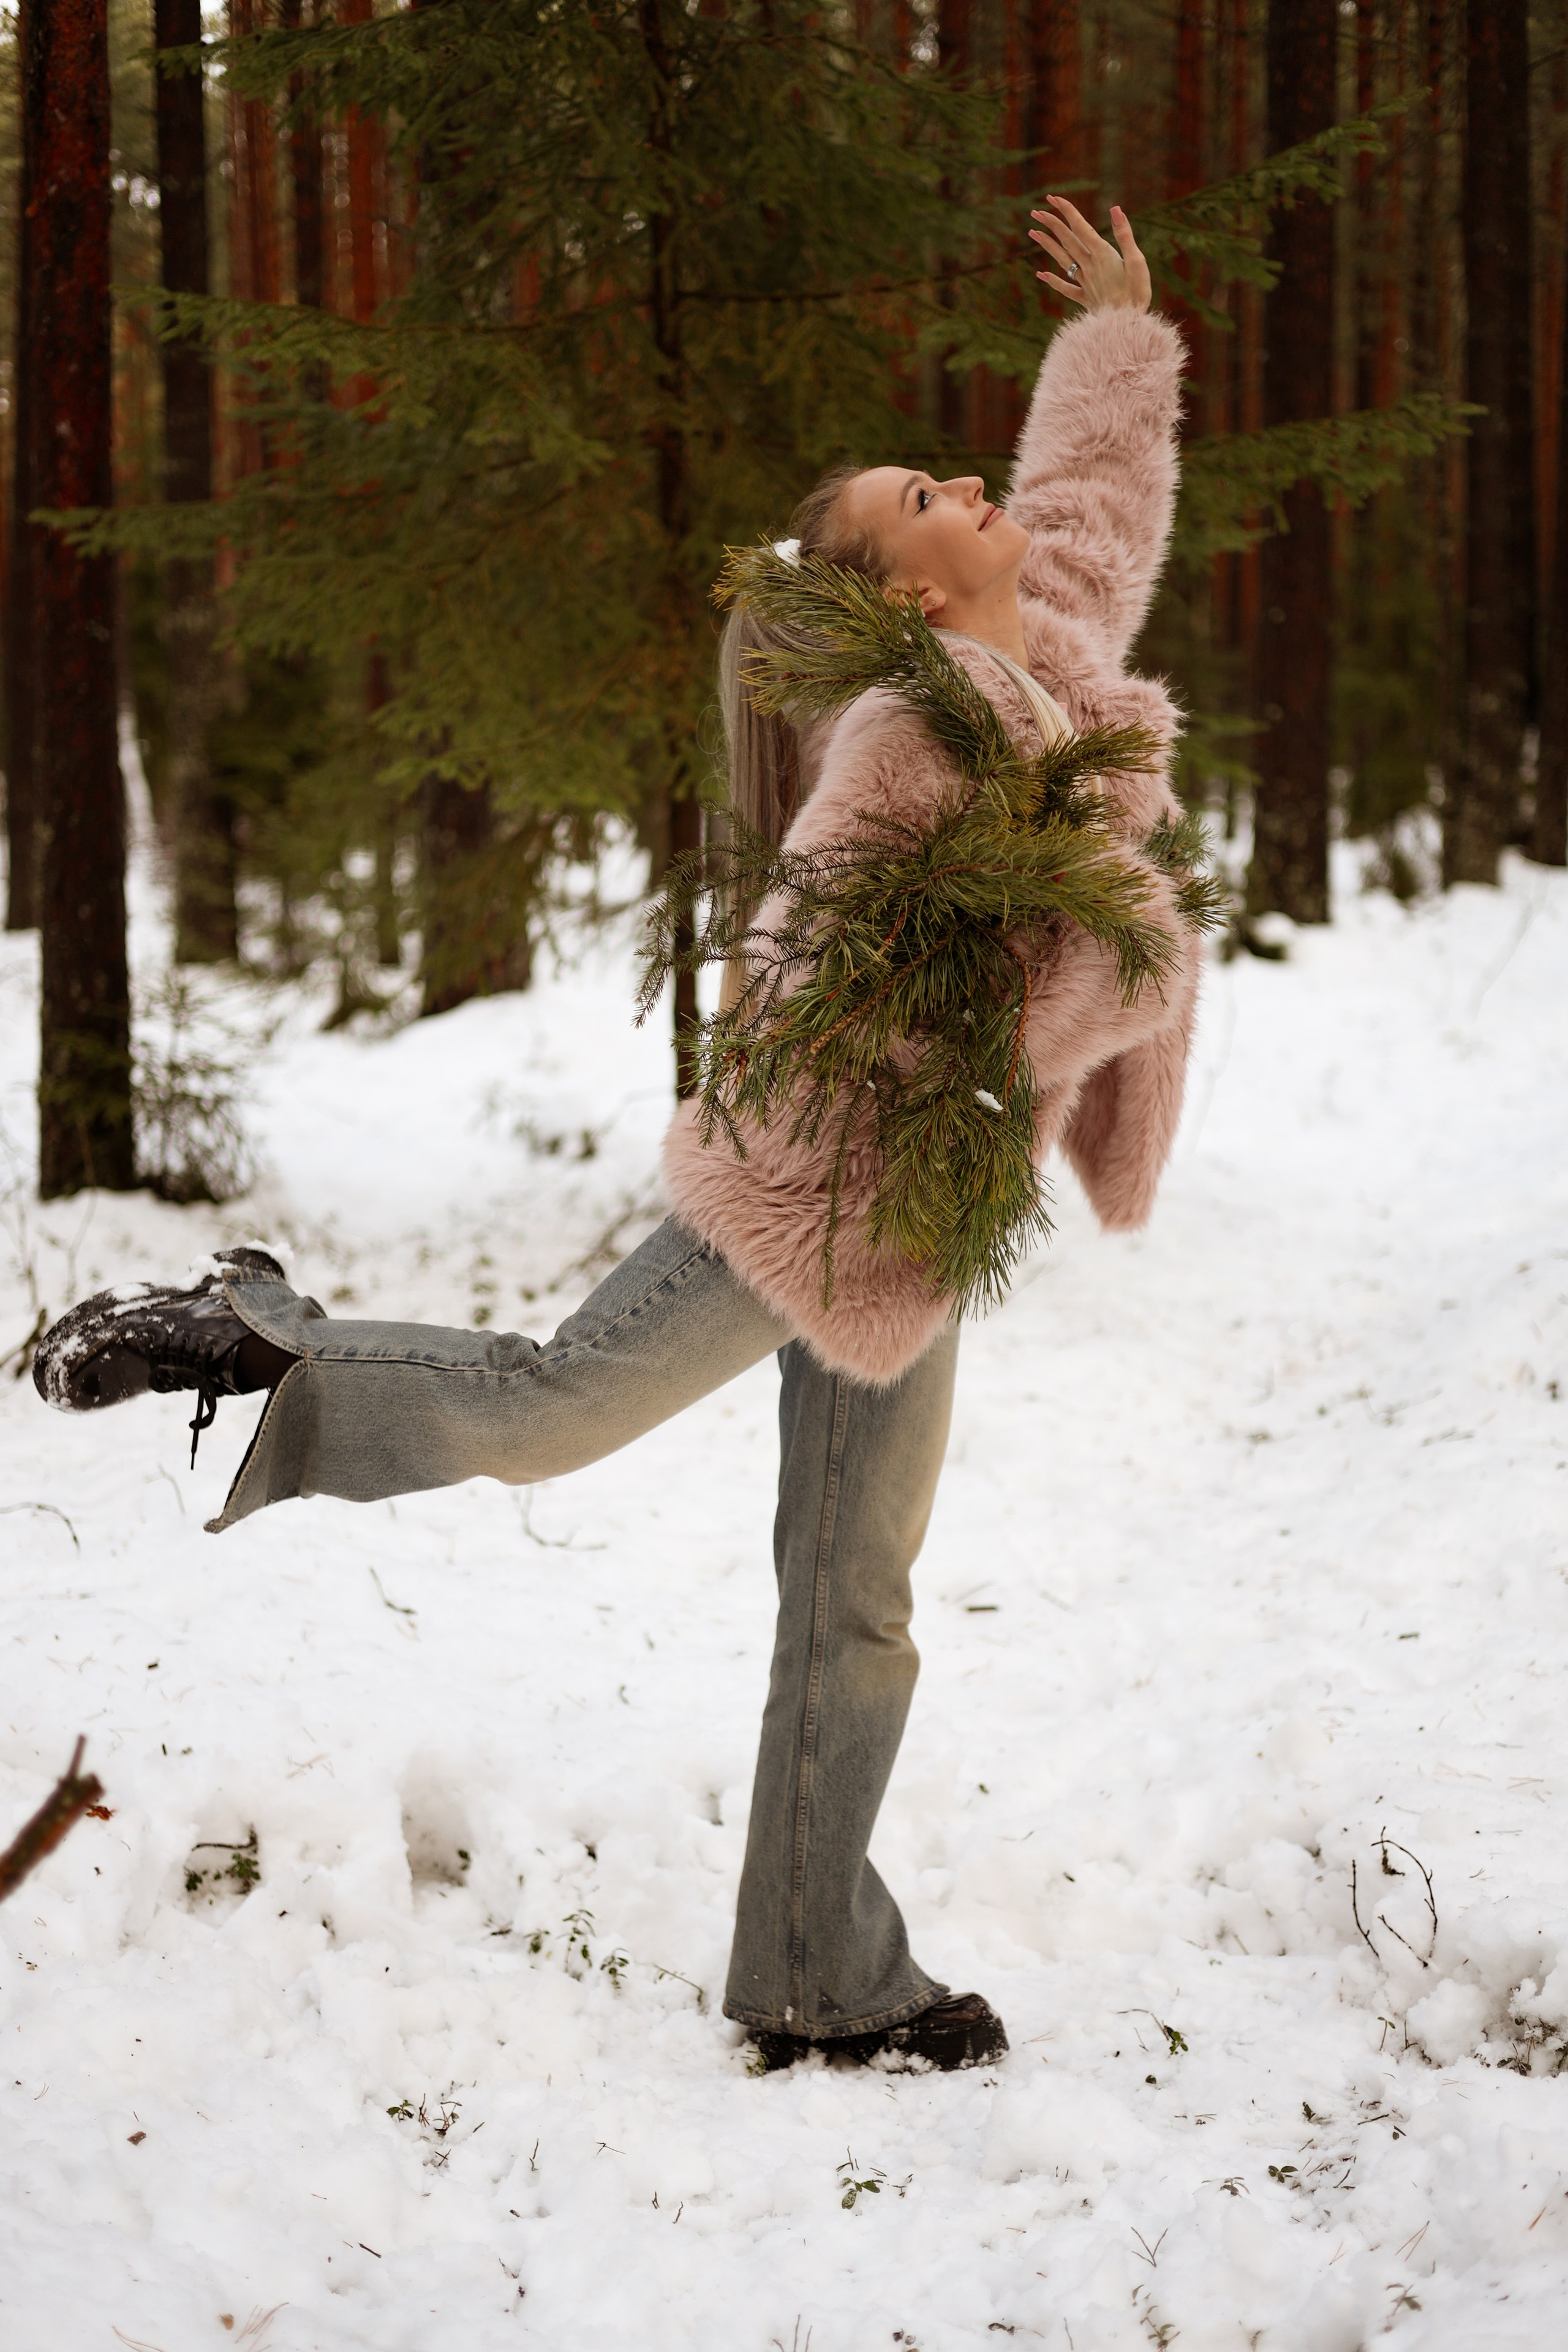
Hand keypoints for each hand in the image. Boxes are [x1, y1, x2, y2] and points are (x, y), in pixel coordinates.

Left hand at [1028, 197, 1150, 314]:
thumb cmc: (1136, 294)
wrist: (1126, 327)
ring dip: (1047, 245)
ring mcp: (1085, 283)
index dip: (1067, 211)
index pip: (1080, 227)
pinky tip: (1041, 274)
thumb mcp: (1137, 262)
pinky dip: (1052, 281)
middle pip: (1067, 241)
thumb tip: (1115, 209)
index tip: (1053, 198)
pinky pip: (1066, 288)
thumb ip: (1124, 235)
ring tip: (1032, 233)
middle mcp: (1089, 267)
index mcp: (1102, 255)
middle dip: (1052, 224)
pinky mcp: (1086, 298)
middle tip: (1036, 211)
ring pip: (1062, 260)